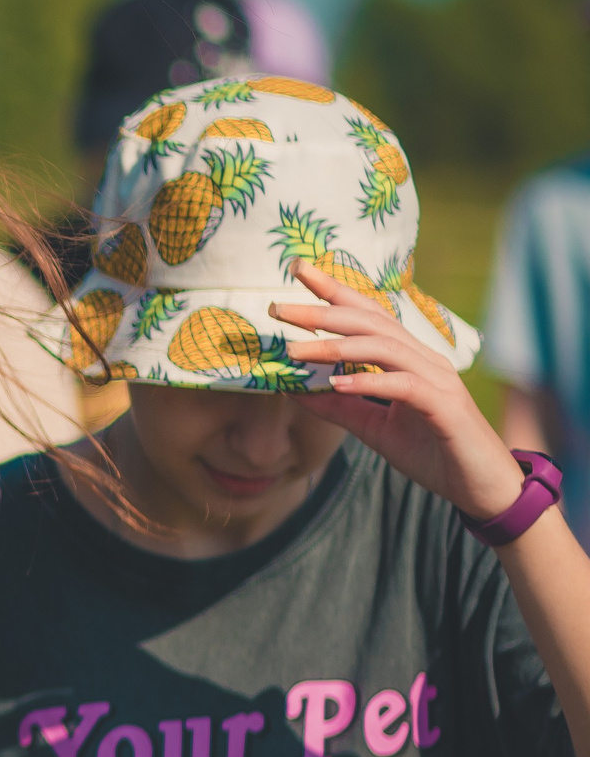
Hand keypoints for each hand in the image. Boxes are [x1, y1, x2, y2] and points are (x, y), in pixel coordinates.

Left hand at [279, 263, 524, 518]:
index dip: (334, 291)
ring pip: (384, 348)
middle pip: (371, 322)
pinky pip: (404, 385)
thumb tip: (293, 390)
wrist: (479, 486)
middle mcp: (425, 359)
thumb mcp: (372, 426)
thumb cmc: (431, 451)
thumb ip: (338, 406)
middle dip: (323, 311)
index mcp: (408, 358)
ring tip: (294, 350)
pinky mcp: (444, 406)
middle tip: (277, 307)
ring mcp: (438, 379)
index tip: (297, 270)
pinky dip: (368, 381)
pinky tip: (337, 384)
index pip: (368, 315)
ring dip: (336, 347)